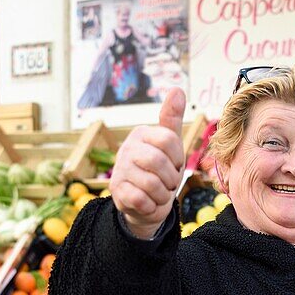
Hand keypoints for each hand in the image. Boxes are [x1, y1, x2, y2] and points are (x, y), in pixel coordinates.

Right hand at [110, 89, 185, 238]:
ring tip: (159, 193)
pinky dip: (152, 206)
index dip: (177, 158)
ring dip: (163, 194)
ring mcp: (119, 170)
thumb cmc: (161, 171)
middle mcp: (127, 149)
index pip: (169, 140)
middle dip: (170, 178)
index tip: (174, 164)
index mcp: (141, 134)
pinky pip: (142, 200)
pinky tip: (149, 203)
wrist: (146, 204)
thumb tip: (177, 89)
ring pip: (152, 184)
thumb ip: (172, 119)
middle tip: (168, 182)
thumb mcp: (170, 145)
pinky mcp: (116, 192)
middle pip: (159, 162)